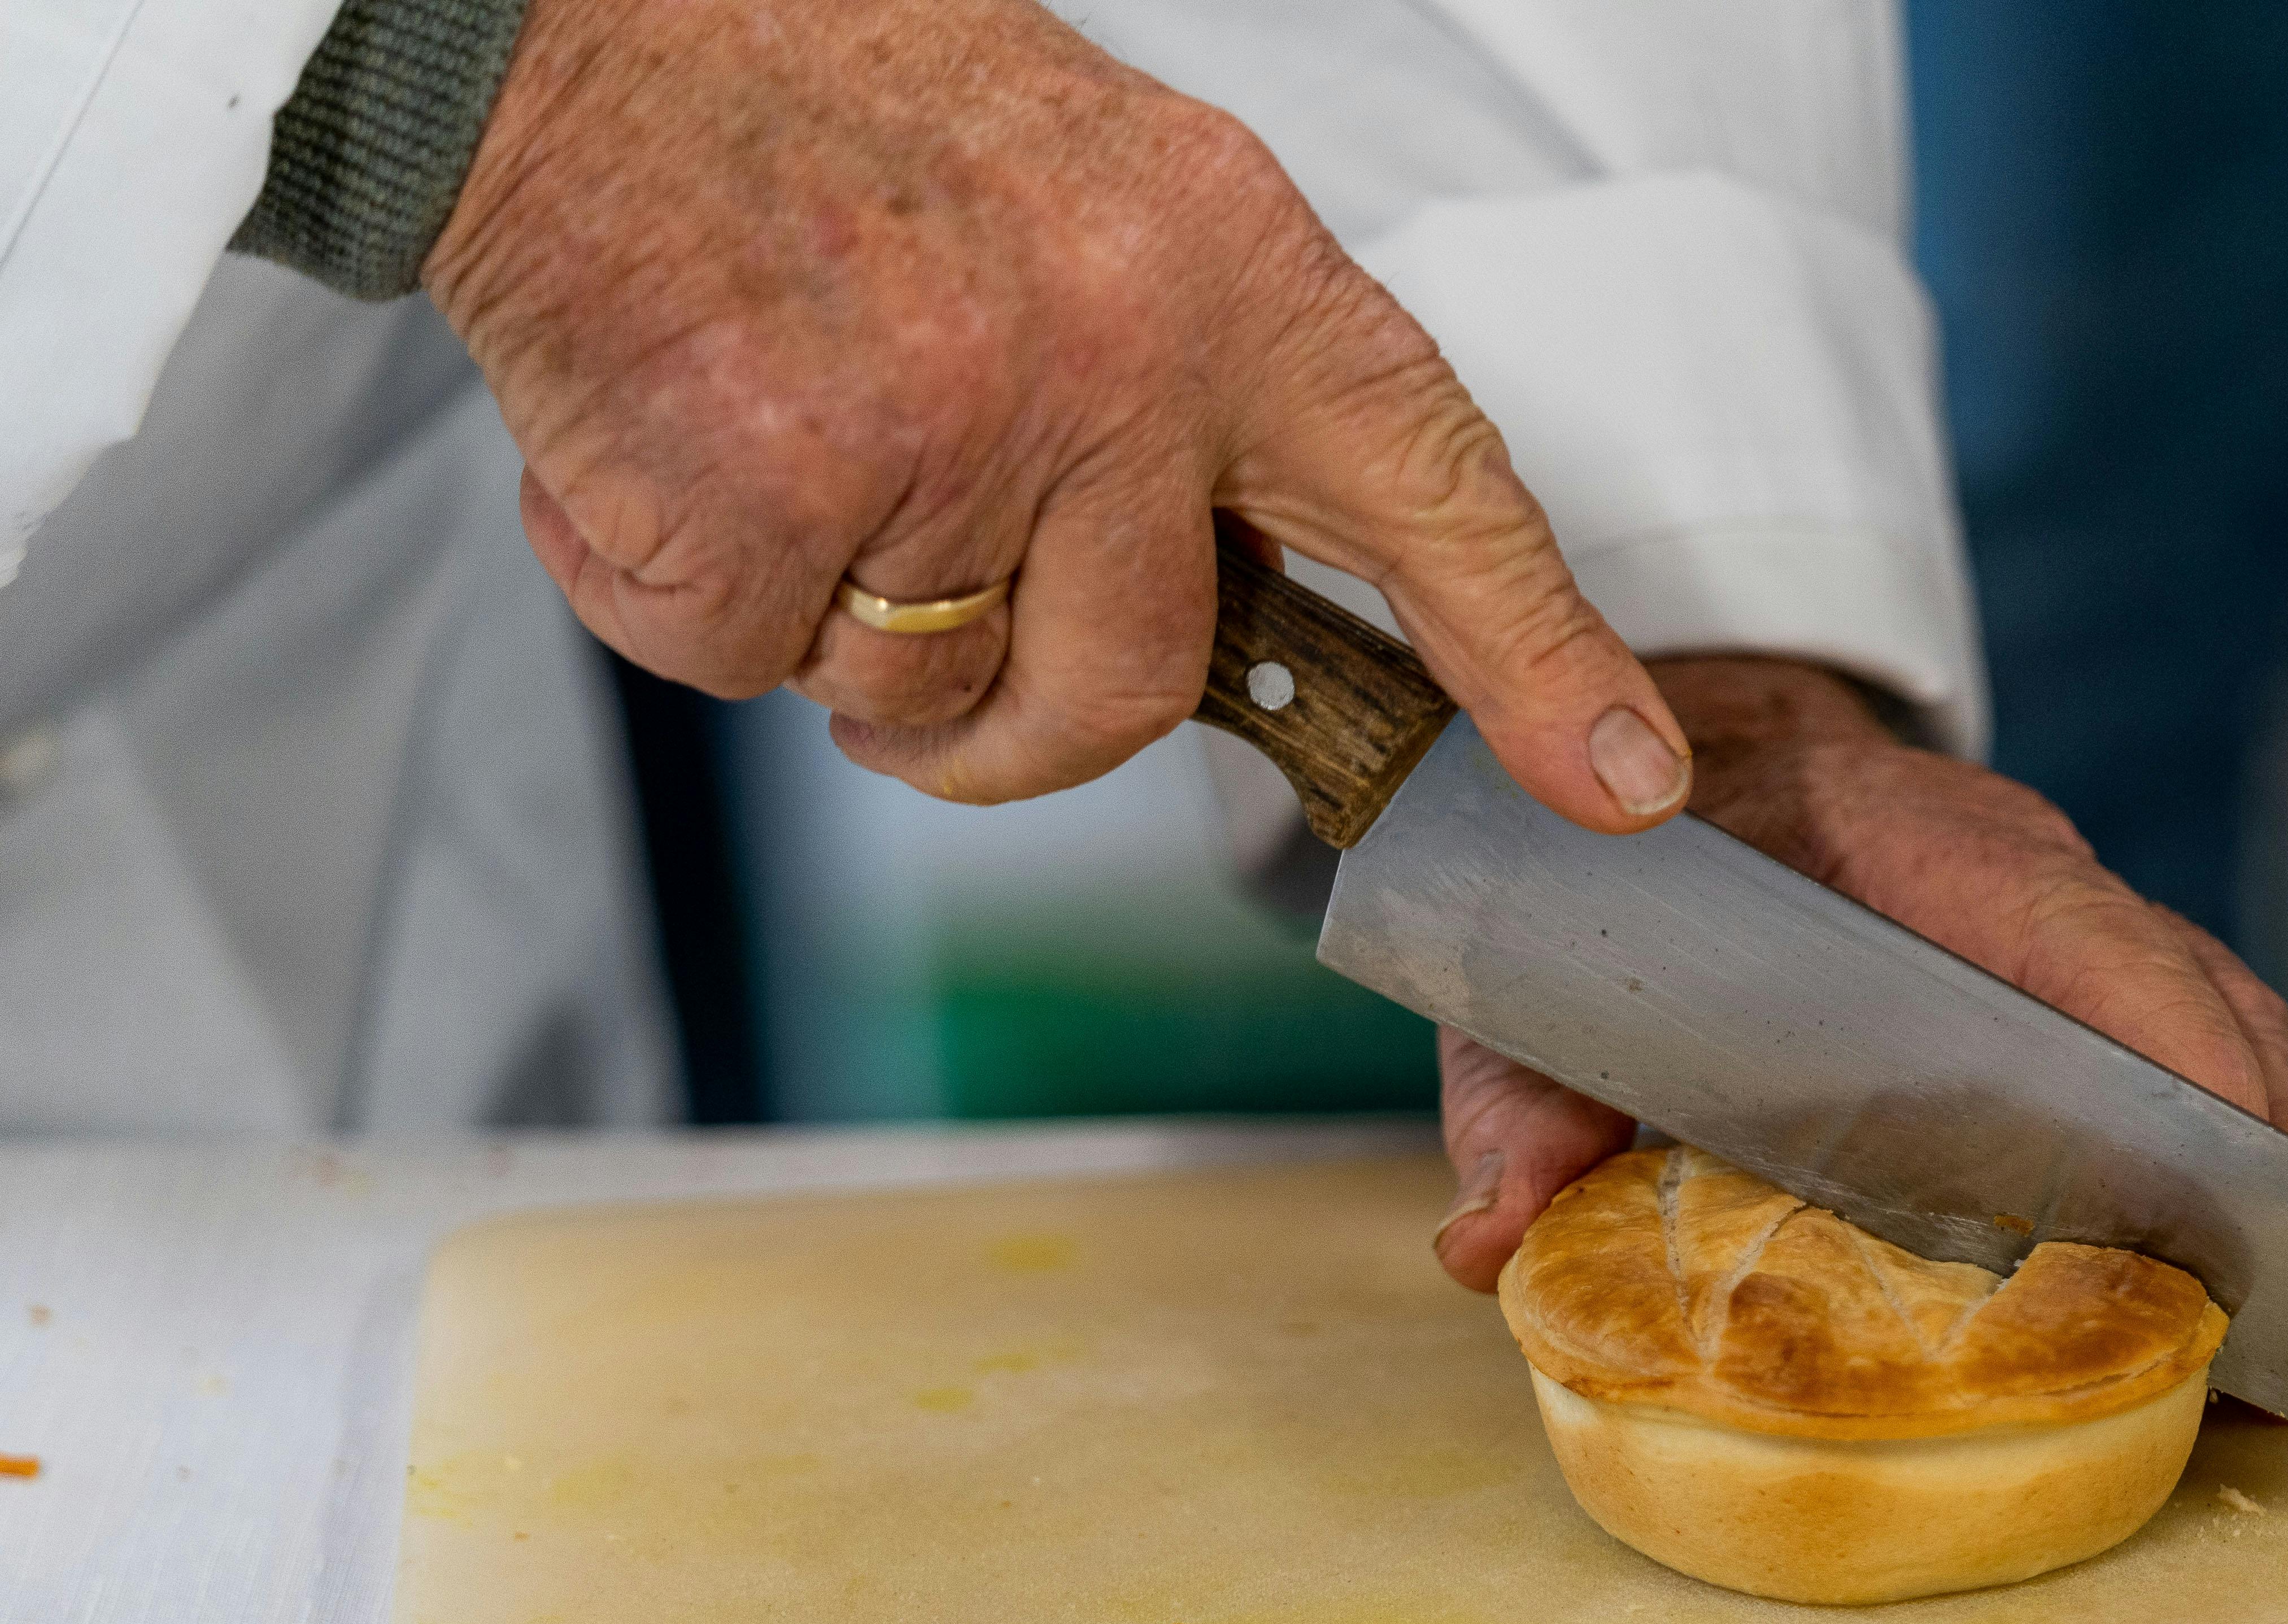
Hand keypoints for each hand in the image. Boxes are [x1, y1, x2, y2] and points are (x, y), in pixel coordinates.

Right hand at [423, 0, 1690, 827]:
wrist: (566, 17)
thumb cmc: (831, 107)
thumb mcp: (1084, 201)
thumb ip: (1181, 399)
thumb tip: (1203, 612)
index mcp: (1220, 262)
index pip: (1428, 481)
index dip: (1534, 650)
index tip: (1618, 780)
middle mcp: (1109, 352)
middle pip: (1129, 691)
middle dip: (1017, 722)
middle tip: (922, 620)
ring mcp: (935, 430)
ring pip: (922, 701)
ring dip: (835, 637)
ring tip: (772, 445)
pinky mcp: (754, 499)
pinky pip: (740, 666)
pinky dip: (674, 592)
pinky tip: (657, 437)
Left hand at [1430, 657, 2287, 1288]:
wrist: (1667, 739)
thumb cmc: (1625, 866)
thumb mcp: (1546, 972)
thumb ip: (1518, 1094)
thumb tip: (1487, 1245)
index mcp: (1923, 860)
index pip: (2091, 946)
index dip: (2181, 1058)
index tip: (2244, 1179)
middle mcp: (2031, 883)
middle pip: (2207, 1007)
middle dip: (2282, 1157)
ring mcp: (2070, 924)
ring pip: (2228, 1032)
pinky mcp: (2077, 975)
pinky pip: (2199, 1051)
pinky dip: (2250, 1152)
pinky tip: (2265, 1276)